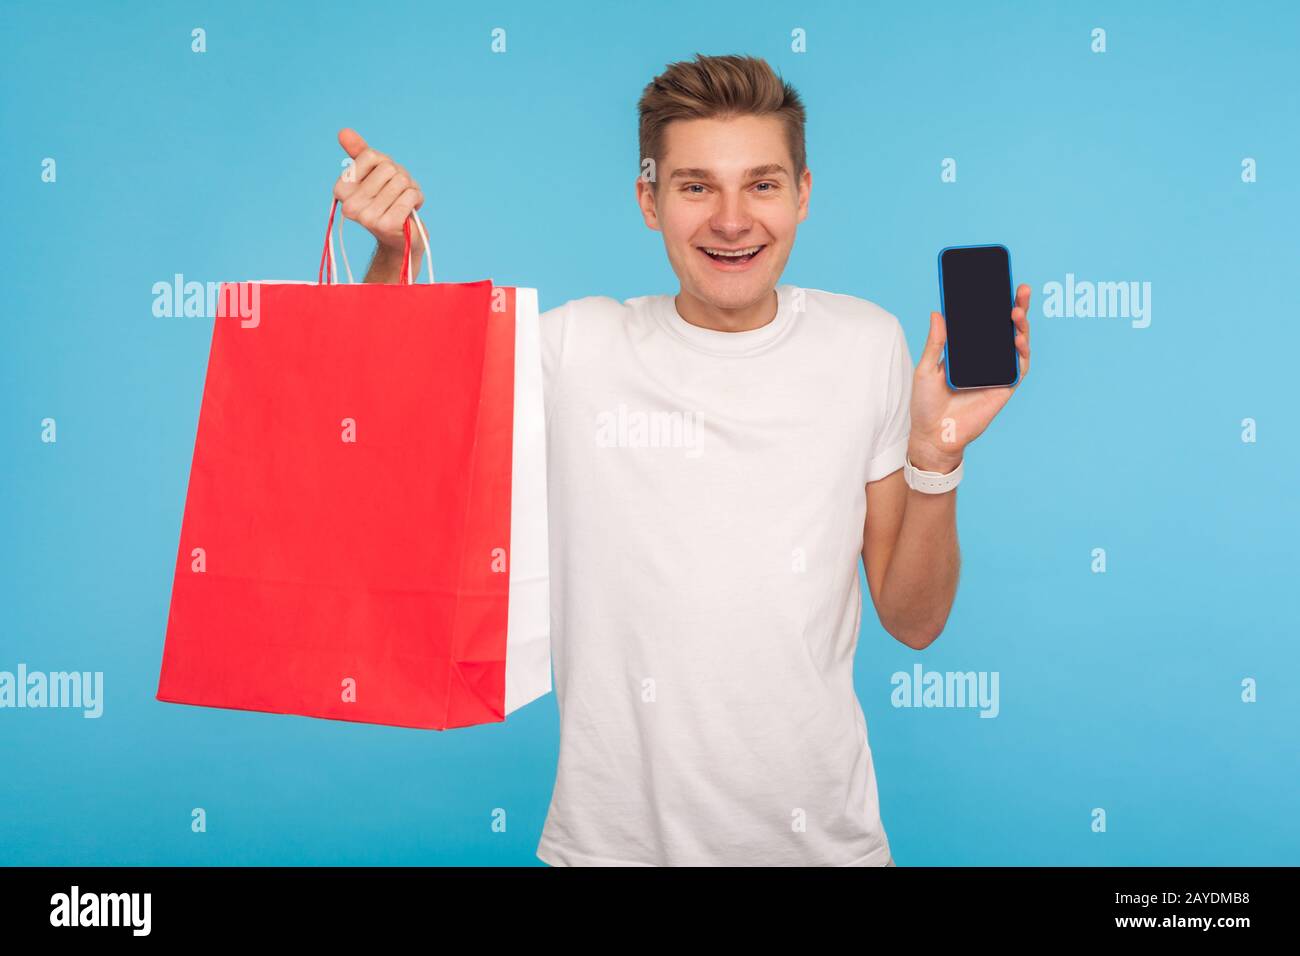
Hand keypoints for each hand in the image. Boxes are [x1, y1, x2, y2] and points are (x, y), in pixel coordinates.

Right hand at [333, 128, 423, 253]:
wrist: (400, 239)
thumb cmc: (386, 202)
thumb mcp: (373, 174)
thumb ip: (358, 152)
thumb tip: (343, 131)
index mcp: (341, 189)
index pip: (371, 155)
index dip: (385, 164)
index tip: (384, 181)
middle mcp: (350, 205)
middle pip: (388, 168)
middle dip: (401, 177)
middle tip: (397, 194)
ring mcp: (367, 217)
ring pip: (401, 181)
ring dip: (410, 189)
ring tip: (403, 202)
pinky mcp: (387, 225)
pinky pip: (411, 195)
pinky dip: (417, 198)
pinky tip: (411, 210)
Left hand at [907, 283, 1031, 470]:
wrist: (933, 435)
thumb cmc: (926, 404)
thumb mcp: (926, 369)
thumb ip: (935, 343)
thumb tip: (939, 312)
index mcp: (965, 350)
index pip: (983, 322)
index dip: (992, 303)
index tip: (998, 282)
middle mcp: (984, 358)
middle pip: (1005, 327)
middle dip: (1016, 306)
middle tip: (1021, 288)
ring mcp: (996, 371)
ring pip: (1016, 343)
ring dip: (1021, 325)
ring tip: (1015, 311)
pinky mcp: (1004, 387)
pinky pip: (1019, 366)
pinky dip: (1021, 351)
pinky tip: (1017, 338)